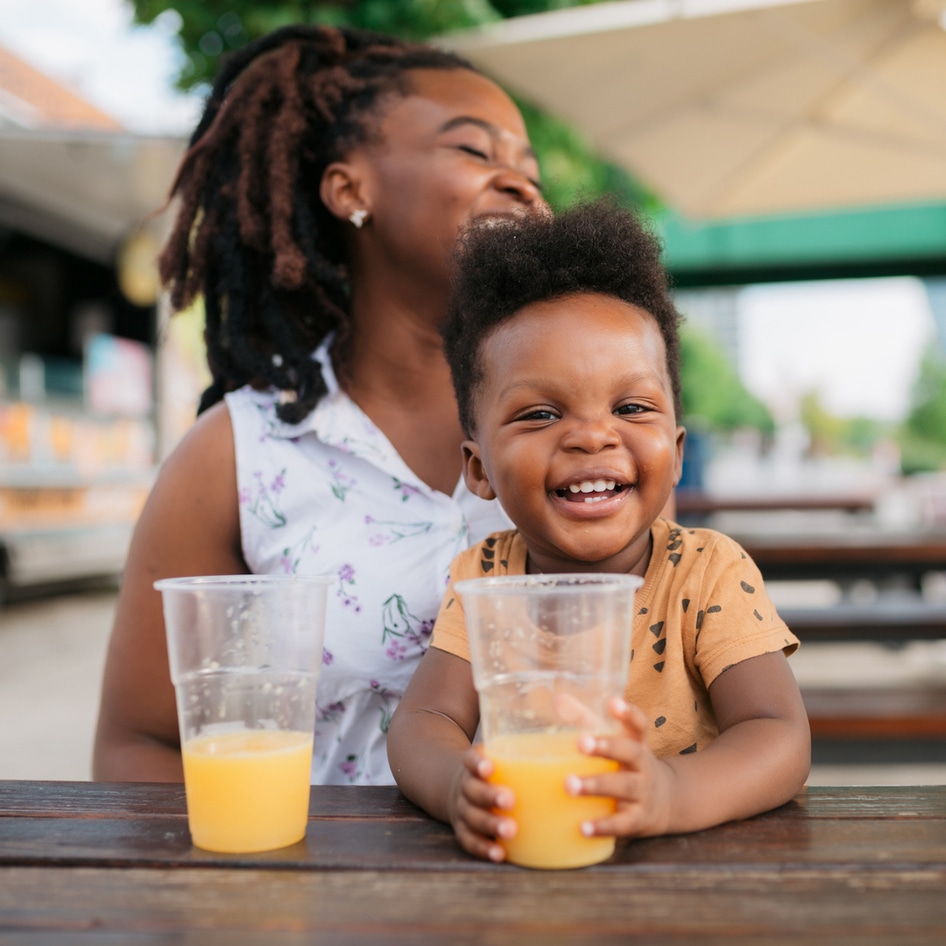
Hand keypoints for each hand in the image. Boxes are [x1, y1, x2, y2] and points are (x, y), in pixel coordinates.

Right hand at [448, 745, 516, 862]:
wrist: (455, 786)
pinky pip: (470, 841)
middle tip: (510, 799)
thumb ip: (517, 748)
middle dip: (490, 795)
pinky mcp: (464, 830)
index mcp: (471, 766)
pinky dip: (484, 848)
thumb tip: (562, 720)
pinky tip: (500, 854)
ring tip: (510, 830)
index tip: (489, 766)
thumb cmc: (489, 771)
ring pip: (472, 818)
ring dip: (490, 824)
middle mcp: (464, 787)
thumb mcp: (494, 755)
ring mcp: (462, 810)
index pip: (470, 760)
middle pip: (473, 791)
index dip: (477, 763)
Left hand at [564, 697, 675, 838]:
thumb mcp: (616, 742)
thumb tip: (557, 699)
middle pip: (631, 753)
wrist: (668, 802)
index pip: (638, 725)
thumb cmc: (627, 765)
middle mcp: (643, 766)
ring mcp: (643, 793)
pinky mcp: (639, 819)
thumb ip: (586, 720)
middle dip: (607, 747)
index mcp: (637, 744)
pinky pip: (622, 823)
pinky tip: (583, 828)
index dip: (628, 713)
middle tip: (581, 743)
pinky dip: (603, 826)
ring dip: (596, 785)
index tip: (613, 702)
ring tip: (569, 785)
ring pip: (624, 787)